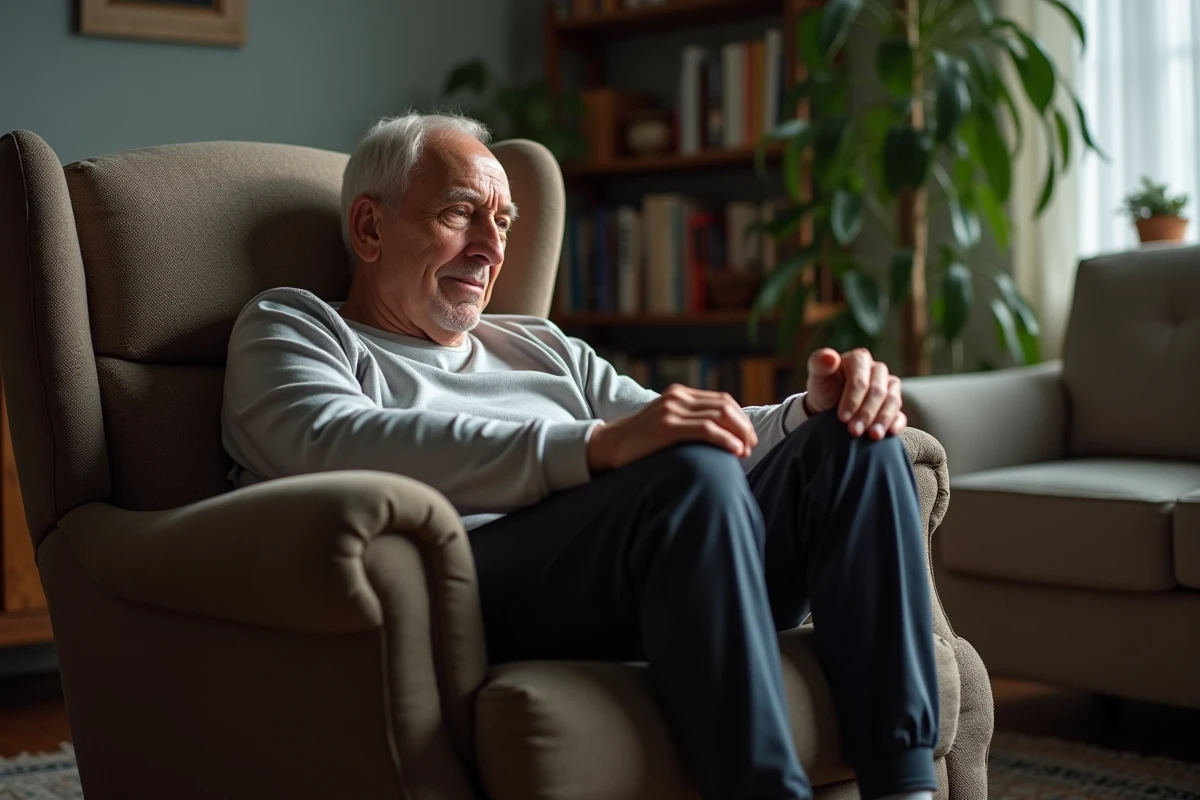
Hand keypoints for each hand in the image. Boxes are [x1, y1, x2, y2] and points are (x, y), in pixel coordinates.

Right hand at [588, 384, 758, 471]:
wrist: (606, 446)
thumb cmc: (637, 442)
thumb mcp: (664, 422)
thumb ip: (686, 421)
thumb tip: (718, 435)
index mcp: (679, 394)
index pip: (722, 400)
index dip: (740, 418)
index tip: (748, 437)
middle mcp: (677, 397)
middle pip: (725, 406)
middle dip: (744, 426)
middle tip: (752, 446)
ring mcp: (671, 410)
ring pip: (719, 416)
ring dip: (739, 434)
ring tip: (746, 451)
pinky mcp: (667, 427)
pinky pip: (706, 430)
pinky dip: (725, 439)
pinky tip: (735, 450)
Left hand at [804, 348, 905, 440]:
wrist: (828, 408)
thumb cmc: (823, 389)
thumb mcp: (817, 377)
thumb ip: (819, 364)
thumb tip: (829, 357)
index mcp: (859, 359)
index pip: (860, 379)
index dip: (853, 399)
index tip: (842, 417)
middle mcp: (877, 370)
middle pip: (878, 391)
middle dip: (866, 413)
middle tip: (854, 431)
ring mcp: (889, 387)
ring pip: (893, 400)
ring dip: (882, 420)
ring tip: (872, 436)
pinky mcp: (894, 405)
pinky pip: (900, 413)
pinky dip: (897, 423)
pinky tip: (890, 433)